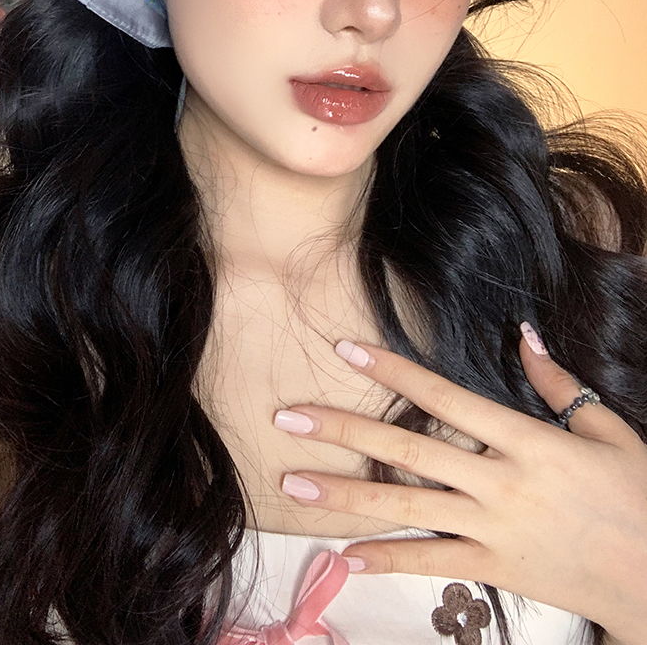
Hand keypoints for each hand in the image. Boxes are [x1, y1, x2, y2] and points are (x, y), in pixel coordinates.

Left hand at [273, 326, 646, 643]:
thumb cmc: (639, 496)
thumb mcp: (608, 432)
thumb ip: (559, 385)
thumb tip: (524, 333)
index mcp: (524, 440)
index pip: (443, 397)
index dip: (392, 370)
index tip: (347, 350)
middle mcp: (498, 482)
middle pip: (405, 449)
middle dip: (342, 430)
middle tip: (288, 417)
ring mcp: (492, 528)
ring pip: (404, 507)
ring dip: (343, 495)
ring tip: (294, 483)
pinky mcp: (495, 568)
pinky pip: (432, 562)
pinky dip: (387, 559)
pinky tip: (345, 555)